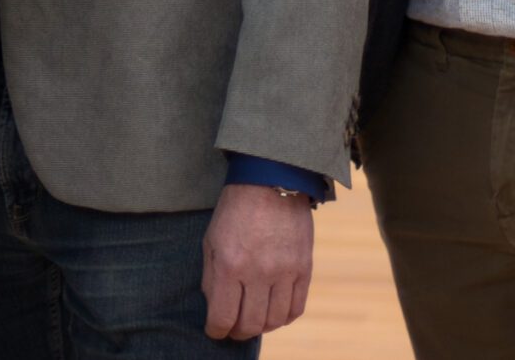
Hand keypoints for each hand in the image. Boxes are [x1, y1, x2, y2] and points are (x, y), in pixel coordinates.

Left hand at [201, 183, 313, 340]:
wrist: (270, 181)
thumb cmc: (235, 210)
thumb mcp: (211, 240)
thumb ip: (211, 277)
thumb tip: (214, 307)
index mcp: (229, 265)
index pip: (223, 317)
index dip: (216, 331)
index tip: (215, 331)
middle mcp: (258, 272)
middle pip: (250, 325)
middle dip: (238, 332)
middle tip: (233, 328)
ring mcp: (284, 271)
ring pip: (274, 321)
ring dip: (262, 326)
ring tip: (254, 319)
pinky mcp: (304, 268)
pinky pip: (296, 308)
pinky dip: (284, 317)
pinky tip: (275, 312)